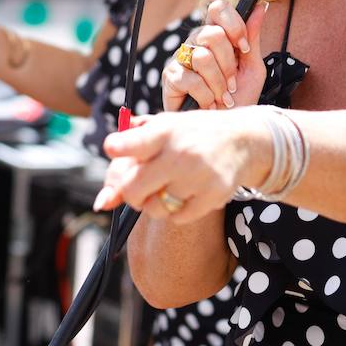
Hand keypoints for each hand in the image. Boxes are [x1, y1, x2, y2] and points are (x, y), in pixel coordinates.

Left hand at [92, 109, 268, 222]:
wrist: (242, 140)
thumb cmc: (192, 135)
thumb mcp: (163, 128)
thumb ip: (129, 154)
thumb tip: (102, 201)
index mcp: (164, 130)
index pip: (126, 144)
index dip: (116, 148)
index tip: (114, 148)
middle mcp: (180, 152)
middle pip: (133, 189)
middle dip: (130, 192)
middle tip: (139, 187)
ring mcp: (198, 175)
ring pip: (154, 208)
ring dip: (154, 203)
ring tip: (166, 188)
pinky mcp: (213, 195)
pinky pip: (177, 218)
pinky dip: (176, 211)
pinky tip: (186, 193)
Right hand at [163, 0, 266, 110]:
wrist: (225, 127)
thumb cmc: (238, 98)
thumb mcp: (252, 69)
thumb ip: (252, 39)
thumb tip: (260, 7)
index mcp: (216, 35)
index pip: (218, 8)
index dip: (233, 24)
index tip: (243, 48)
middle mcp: (196, 42)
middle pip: (213, 34)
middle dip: (228, 64)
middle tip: (232, 83)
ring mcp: (181, 58)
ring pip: (202, 57)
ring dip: (218, 83)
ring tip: (222, 97)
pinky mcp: (170, 77)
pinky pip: (190, 78)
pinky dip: (205, 96)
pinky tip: (208, 104)